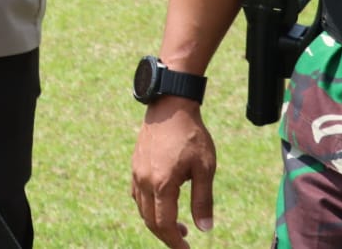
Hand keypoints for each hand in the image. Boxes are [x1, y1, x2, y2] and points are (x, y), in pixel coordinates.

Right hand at [131, 98, 215, 248]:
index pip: (163, 224)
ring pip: (141, 208)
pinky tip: (161, 204)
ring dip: (156, 222)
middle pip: (150, 220)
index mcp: (162, 184)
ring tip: (177, 225)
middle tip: (183, 240)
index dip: (174, 242)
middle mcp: (144, 180)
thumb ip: (203, 200)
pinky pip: (136, 194)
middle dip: (165, 235)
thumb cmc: (191, 135)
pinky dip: (147, 206)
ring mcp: (137, 172)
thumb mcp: (205, 169)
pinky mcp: (135, 164)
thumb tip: (205, 229)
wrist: (170, 105)